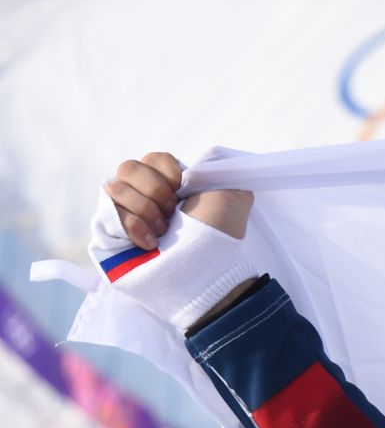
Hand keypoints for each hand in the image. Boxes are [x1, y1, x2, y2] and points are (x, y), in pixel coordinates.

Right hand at [105, 152, 251, 248]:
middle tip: (173, 214)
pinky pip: (109, 214)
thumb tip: (198, 162)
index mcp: (170, 185)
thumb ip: (215, 168)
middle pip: (128, 168)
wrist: (209, 269)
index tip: (184, 192)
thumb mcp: (232, 192)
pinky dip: (133, 226)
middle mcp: (145, 196)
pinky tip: (150, 243)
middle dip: (155, 191)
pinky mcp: (111, 234)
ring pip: (116, 188)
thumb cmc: (221, 234)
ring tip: (163, 232)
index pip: (152, 158)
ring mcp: (126, 214)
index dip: (167, 173)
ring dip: (146, 210)